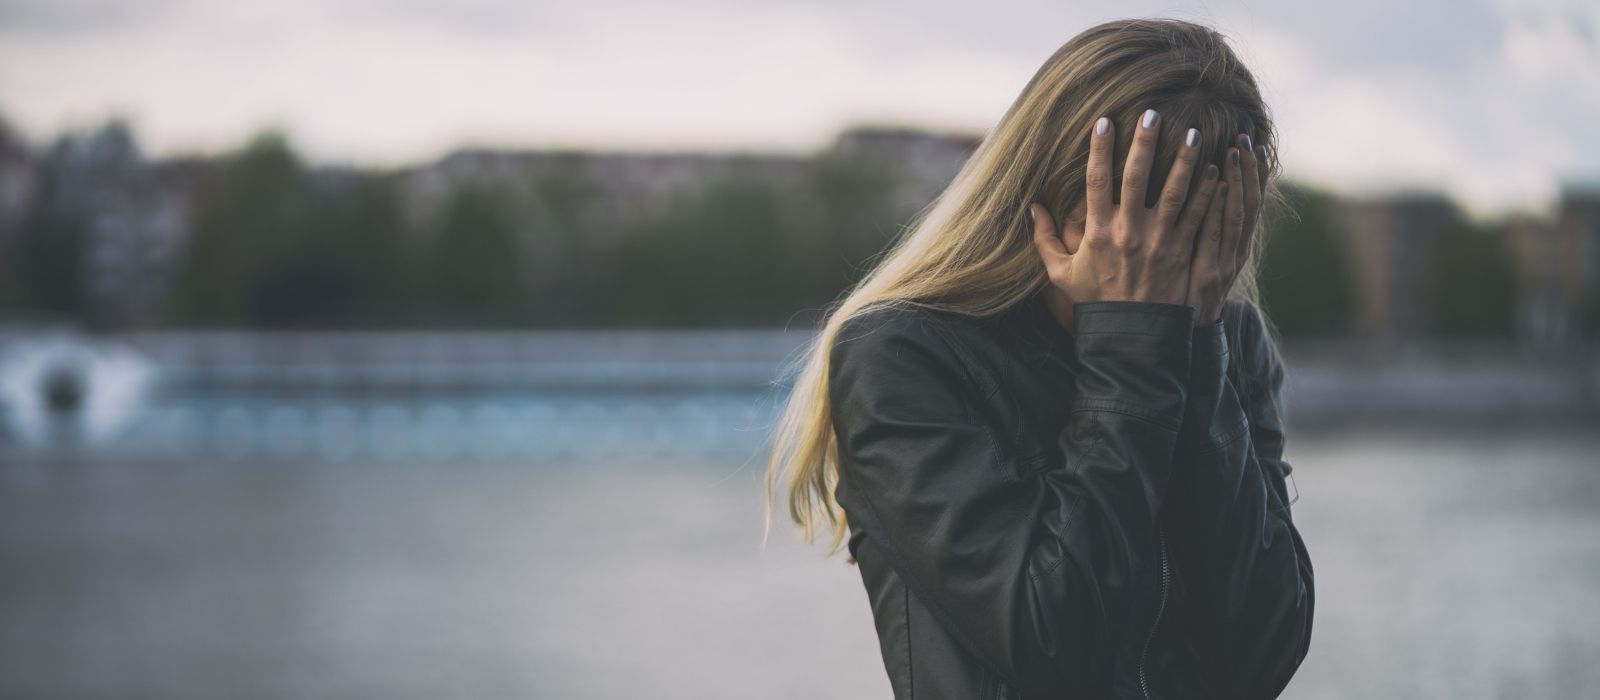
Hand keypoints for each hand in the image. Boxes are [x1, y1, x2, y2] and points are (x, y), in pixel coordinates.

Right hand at [1030, 109, 1221, 318]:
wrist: (1129, 336)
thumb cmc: (1094, 302)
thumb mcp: (1060, 274)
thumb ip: (1045, 240)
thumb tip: (1032, 207)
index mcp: (1098, 231)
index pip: (1096, 180)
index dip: (1099, 148)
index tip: (1104, 120)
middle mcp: (1129, 231)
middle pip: (1137, 176)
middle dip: (1145, 142)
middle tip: (1153, 113)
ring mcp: (1159, 241)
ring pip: (1176, 191)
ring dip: (1185, 160)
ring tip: (1194, 132)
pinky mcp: (1182, 251)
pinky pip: (1198, 215)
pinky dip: (1209, 191)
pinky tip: (1216, 169)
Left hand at [1187, 135, 1266, 326]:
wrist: (1186, 332)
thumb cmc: (1190, 290)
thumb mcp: (1204, 258)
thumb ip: (1207, 227)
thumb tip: (1207, 190)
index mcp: (1238, 244)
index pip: (1251, 201)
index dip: (1256, 173)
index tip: (1254, 143)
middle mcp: (1238, 249)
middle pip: (1249, 201)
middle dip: (1249, 168)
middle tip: (1245, 137)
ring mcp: (1226, 260)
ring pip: (1237, 213)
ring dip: (1237, 180)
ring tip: (1235, 151)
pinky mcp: (1210, 271)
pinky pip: (1216, 233)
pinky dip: (1218, 208)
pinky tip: (1217, 185)